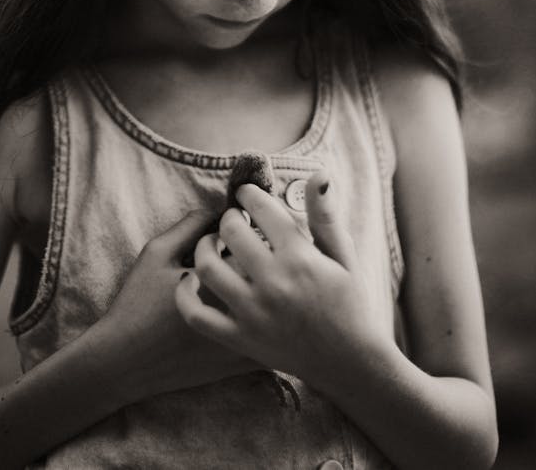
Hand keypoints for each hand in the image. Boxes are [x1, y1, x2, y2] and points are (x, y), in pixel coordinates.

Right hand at [100, 209, 258, 401]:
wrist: (125, 361)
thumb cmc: (138, 302)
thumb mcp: (158, 253)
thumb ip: (191, 226)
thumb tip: (220, 211)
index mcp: (217, 282)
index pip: (253, 246)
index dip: (249, 233)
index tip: (237, 232)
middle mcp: (236, 313)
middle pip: (270, 275)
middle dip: (262, 259)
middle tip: (246, 253)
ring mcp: (242, 342)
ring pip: (275, 307)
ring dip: (268, 290)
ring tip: (248, 281)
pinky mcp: (241, 363)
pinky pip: (272, 336)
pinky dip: (268, 320)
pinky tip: (251, 311)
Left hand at [175, 176, 379, 395]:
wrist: (350, 363)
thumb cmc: (349, 303)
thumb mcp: (343, 256)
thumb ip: (325, 215)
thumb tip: (318, 173)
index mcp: (300, 258)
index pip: (261, 209)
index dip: (249, 194)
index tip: (246, 194)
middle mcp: (274, 284)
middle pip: (231, 232)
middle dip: (229, 218)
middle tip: (232, 221)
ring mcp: (254, 314)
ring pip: (208, 267)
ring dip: (204, 248)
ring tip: (213, 245)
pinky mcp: (240, 339)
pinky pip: (197, 315)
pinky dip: (185, 295)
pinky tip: (189, 280)